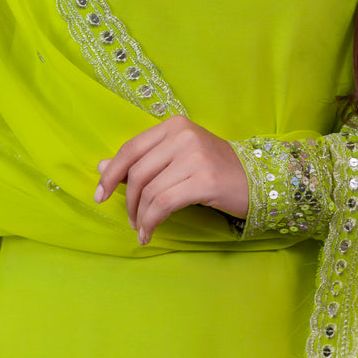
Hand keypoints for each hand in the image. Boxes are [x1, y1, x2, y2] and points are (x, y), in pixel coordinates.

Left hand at [94, 115, 248, 244]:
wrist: (258, 180)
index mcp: (174, 125)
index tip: (99, 195)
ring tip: (142, 229)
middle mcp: (183, 135)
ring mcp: (195, 156)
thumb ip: (142, 160)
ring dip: (140, 216)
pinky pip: (164, 204)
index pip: (131, 148)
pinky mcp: (205, 180)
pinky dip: (152, 221)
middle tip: (130, 220)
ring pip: (150, 191)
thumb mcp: (176, 159)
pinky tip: (150, 232)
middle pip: (138, 172)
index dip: (111, 174)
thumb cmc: (214, 169)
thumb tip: (101, 167)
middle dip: (127, 201)